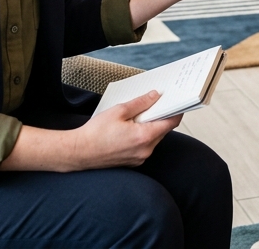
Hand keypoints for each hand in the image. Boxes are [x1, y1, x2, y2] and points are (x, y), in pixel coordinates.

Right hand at [0, 91, 178, 171]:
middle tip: (159, 103)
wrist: (78, 153)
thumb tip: (155, 96)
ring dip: (152, 127)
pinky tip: (133, 127)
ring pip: (154, 139)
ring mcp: (140, 158)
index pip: (170, 122)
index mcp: (144, 137)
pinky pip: (145, 146)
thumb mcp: (118, 111)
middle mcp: (145, 150)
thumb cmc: (95, 133)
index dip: (176, 110)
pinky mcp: (133, 162)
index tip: (179, 101)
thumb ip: (140, 103)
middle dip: (162, 116)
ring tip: (143, 114)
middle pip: (163, 131)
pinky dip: (144, 136)